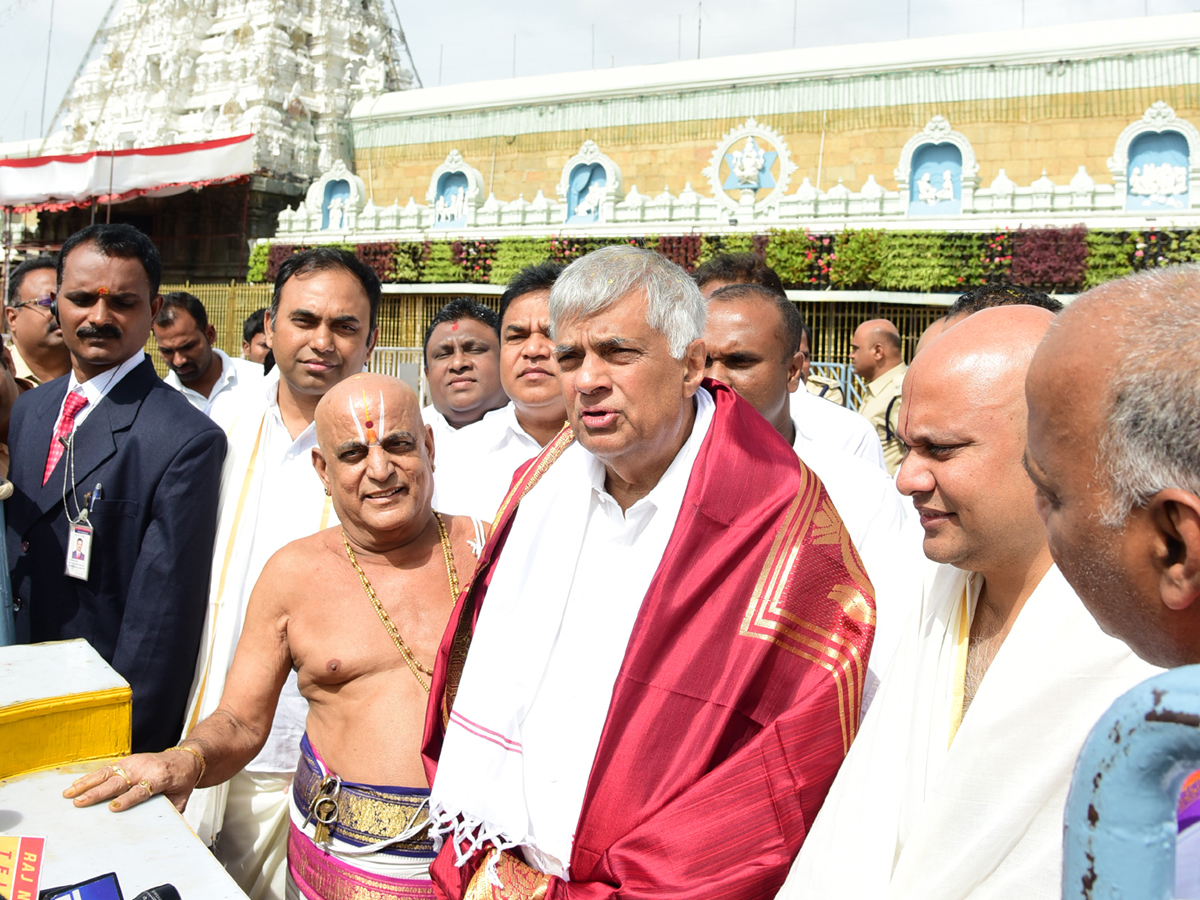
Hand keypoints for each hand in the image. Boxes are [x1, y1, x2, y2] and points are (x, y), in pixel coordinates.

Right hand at [63, 750, 202, 812]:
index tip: (114, 808)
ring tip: (69, 793)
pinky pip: (106, 769)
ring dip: (86, 783)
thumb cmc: (182, 779)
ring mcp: (134, 763)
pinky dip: (89, 777)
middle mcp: (144, 768)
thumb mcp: (182, 797)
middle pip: (118, 782)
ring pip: (107, 773)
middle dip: (97, 793)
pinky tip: (76, 784)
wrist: (186, 758)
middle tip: (79, 802)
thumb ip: (171, 811)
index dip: (127, 799)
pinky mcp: (127, 761)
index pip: (142, 790)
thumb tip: (164, 830)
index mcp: (160, 777)